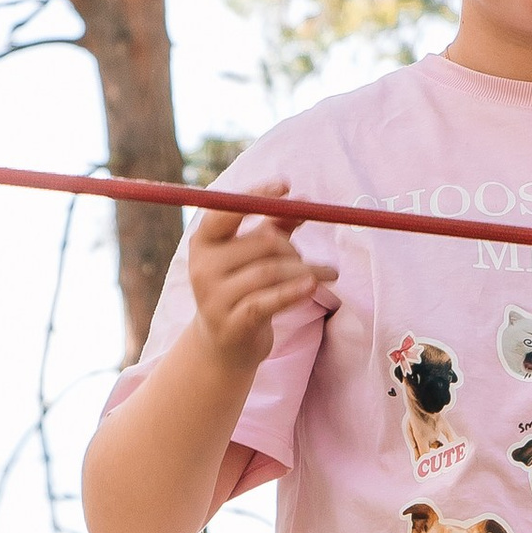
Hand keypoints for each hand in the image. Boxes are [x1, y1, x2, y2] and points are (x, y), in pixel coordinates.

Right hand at [187, 179, 332, 370]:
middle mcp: (203, 267)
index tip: (286, 185)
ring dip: (306, 271)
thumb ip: (275, 226)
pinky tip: (314, 286)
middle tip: (317, 261)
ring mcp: (213, 297)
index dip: (256, 195)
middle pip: (261, 243)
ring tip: (328, 275)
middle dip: (296, 248)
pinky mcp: (232, 324)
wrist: (225, 347)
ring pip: (271, 272)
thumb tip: (303, 200)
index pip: (227, 211)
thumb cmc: (243, 290)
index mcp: (204, 242)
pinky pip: (269, 301)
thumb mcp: (254, 256)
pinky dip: (294, 291)